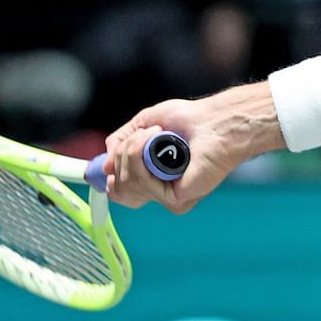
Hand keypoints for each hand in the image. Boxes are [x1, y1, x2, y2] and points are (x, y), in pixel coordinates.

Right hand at [104, 82, 280, 213]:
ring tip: (154, 133)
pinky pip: (141, 184)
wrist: (214, 120)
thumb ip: (119, 141)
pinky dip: (142, 157)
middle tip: (141, 136)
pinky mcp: (175, 200)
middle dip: (121, 157)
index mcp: (152, 177)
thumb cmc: (188, 119)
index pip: (120, 192)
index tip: (107, 162)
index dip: (109, 178)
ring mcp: (167, 197)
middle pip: (118, 191)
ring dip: (132, 151)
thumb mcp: (144, 123)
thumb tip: (105, 164)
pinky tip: (158, 141)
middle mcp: (159, 191)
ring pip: (125, 186)